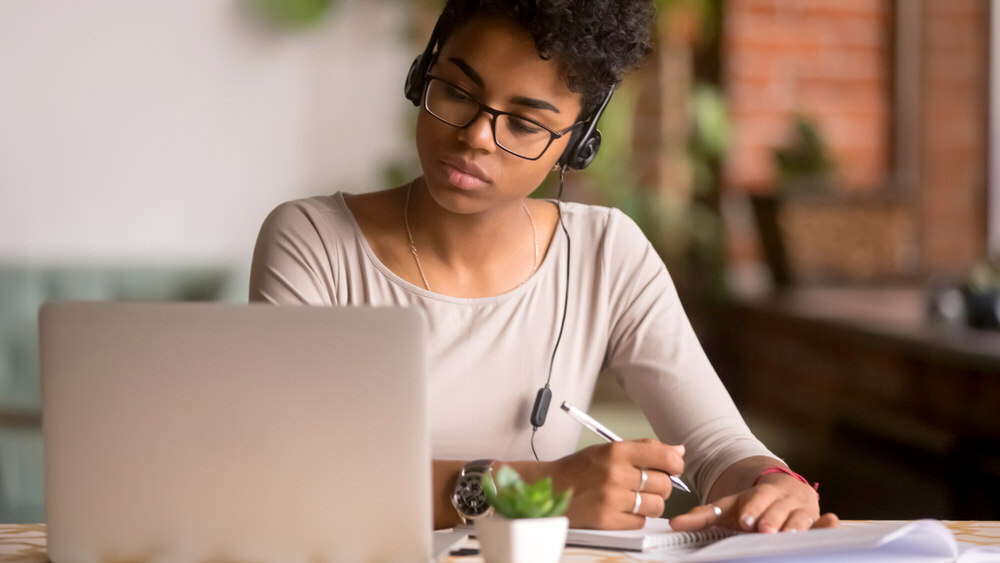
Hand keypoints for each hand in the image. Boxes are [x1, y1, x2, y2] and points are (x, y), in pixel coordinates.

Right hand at [545, 439, 685, 529]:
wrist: (547, 488)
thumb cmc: (577, 469)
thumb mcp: (607, 449)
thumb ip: (644, 448)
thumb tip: (678, 450)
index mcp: (616, 451)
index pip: (664, 456)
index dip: (675, 464)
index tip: (673, 467)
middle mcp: (615, 473)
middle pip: (664, 484)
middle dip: (660, 486)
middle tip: (646, 485)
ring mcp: (611, 498)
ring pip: (656, 505)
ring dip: (650, 504)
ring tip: (634, 499)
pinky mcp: (606, 519)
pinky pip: (640, 522)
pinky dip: (635, 518)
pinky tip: (621, 509)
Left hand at [670, 474, 838, 533]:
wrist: (782, 491)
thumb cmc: (752, 506)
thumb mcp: (728, 507)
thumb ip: (703, 516)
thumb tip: (674, 524)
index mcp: (760, 494)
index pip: (756, 500)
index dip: (753, 508)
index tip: (746, 519)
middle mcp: (782, 500)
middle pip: (778, 509)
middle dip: (772, 520)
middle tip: (765, 530)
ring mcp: (801, 510)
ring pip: (800, 517)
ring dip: (797, 524)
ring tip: (790, 535)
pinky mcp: (816, 520)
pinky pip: (823, 523)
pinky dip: (828, 524)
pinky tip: (832, 523)